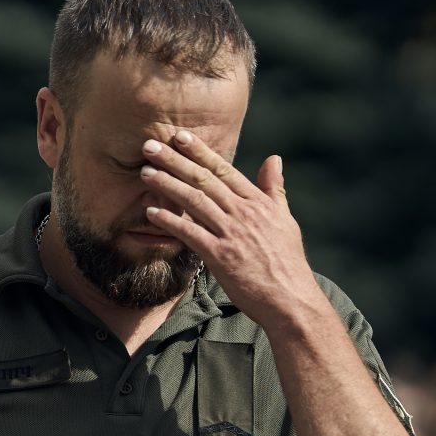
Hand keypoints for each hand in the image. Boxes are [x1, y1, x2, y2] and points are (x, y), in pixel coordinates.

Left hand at [139, 132, 323, 328]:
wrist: (290, 299)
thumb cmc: (287, 262)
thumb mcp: (285, 220)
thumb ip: (275, 189)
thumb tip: (274, 159)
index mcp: (258, 203)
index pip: (224, 170)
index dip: (200, 152)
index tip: (180, 136)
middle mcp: (244, 213)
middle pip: (204, 180)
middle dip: (176, 160)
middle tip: (150, 145)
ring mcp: (231, 234)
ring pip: (195, 201)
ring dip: (167, 184)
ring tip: (145, 172)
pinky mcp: (220, 256)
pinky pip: (190, 233)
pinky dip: (170, 221)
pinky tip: (151, 211)